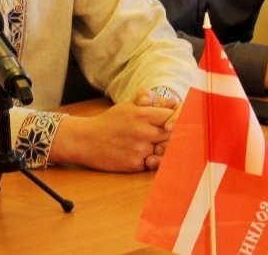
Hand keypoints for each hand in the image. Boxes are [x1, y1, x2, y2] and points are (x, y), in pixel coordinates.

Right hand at [50, 100, 176, 172]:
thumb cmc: (110, 121)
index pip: (173, 116)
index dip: (180, 119)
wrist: (85, 140)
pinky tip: (152, 155)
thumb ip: (151, 102)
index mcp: (142, 114)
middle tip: (182, 135)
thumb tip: (174, 103)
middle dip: (178, 134)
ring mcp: (139, 149)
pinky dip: (156, 159)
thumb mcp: (129, 105)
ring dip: (167, 148)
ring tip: (165, 144)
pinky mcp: (134, 164)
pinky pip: (154, 163)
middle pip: (173, 134)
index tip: (180, 122)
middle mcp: (142, 132)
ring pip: (166, 150)